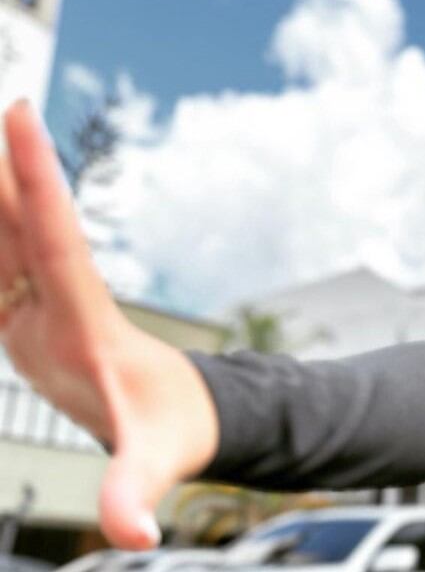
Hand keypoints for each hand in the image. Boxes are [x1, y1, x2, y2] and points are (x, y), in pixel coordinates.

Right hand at [0, 100, 219, 549]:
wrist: (188, 417)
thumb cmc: (174, 431)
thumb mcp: (151, 463)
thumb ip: (134, 495)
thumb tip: (136, 537)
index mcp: (87, 317)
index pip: (54, 238)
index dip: (34, 179)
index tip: (19, 114)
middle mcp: (62, 299)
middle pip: (20, 219)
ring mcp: (42, 306)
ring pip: (3, 234)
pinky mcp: (25, 321)